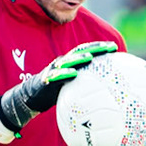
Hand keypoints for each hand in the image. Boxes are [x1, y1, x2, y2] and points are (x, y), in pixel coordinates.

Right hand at [0, 41, 115, 132]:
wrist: (31, 98)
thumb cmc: (55, 92)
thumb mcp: (72, 88)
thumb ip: (85, 86)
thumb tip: (104, 94)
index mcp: (71, 63)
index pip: (87, 51)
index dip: (100, 47)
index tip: (115, 47)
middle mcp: (63, 62)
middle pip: (81, 51)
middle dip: (95, 48)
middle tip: (109, 47)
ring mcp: (54, 69)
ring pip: (68, 60)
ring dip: (79, 58)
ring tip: (90, 57)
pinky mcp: (46, 78)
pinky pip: (55, 75)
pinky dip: (64, 73)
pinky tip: (73, 74)